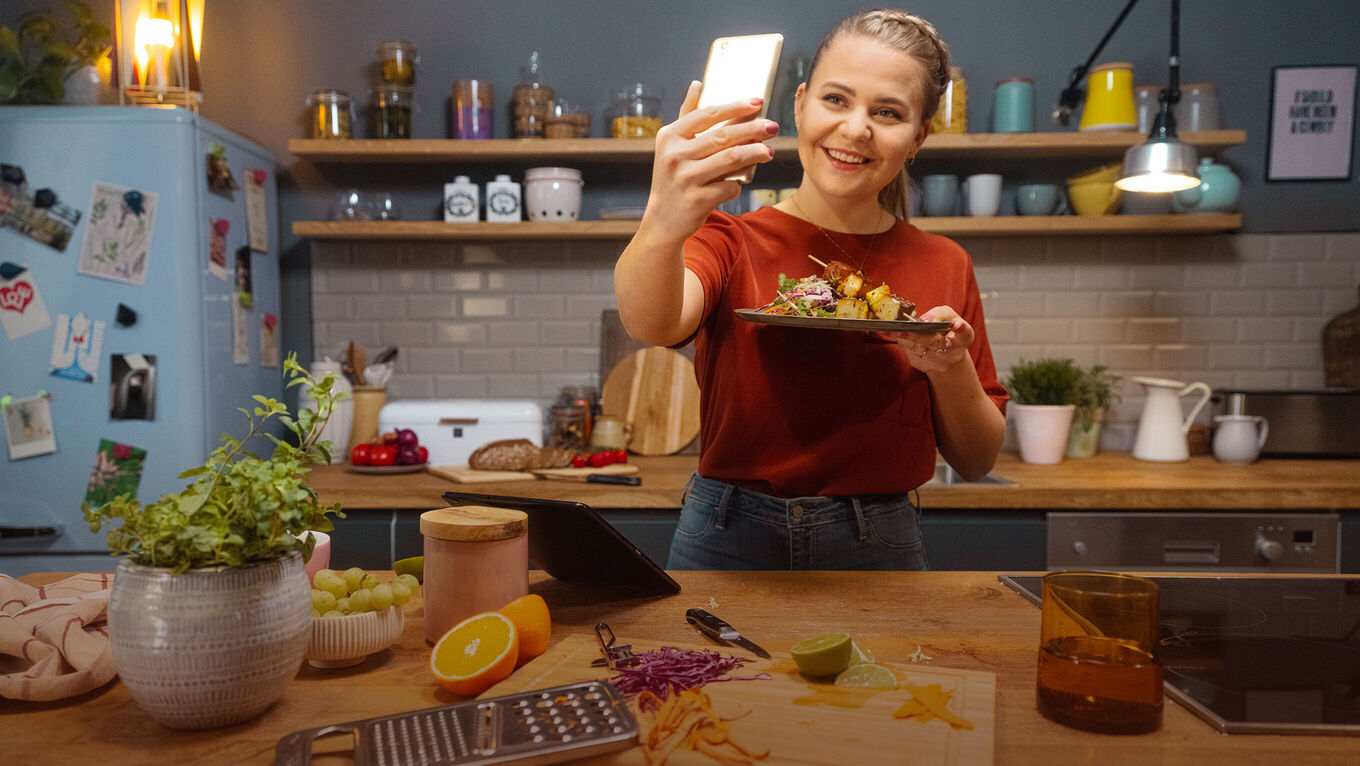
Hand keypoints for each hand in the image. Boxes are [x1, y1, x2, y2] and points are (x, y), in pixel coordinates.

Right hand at [640, 81, 778, 240]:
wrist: (663, 220)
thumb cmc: (673, 178)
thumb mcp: (672, 145)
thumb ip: (687, 115)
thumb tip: (697, 84)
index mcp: (670, 136)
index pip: (708, 114)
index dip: (736, 106)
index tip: (758, 101)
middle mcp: (675, 155)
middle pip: (724, 135)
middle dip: (753, 129)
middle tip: (773, 126)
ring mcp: (685, 178)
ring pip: (731, 159)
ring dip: (755, 153)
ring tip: (769, 151)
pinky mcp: (696, 200)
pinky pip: (729, 186)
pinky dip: (738, 183)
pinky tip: (741, 182)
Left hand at [892, 306, 973, 372]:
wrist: (944, 353)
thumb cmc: (947, 328)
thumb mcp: (948, 316)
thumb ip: (939, 314)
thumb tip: (925, 319)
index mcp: (962, 338)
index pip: (963, 333)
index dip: (960, 329)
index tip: (957, 325)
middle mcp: (950, 352)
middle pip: (935, 343)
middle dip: (919, 336)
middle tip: (903, 330)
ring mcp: (936, 361)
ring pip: (917, 349)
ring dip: (904, 339)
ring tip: (893, 330)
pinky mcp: (921, 365)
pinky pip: (909, 352)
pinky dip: (902, 342)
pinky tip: (893, 333)